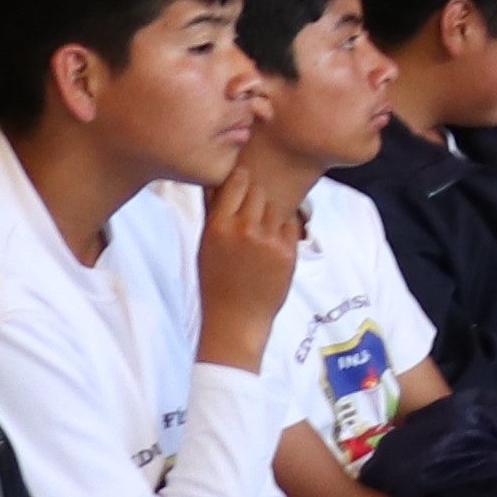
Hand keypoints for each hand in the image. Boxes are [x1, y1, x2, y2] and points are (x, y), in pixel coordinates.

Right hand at [197, 174, 308, 353]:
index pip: (236, 180)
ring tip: (260, 231)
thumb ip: (214, 211)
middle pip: (258, 190)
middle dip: (255, 196)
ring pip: (275, 206)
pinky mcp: (288, 252)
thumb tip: (216, 179)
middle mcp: (244, 229)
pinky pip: (291, 224)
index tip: (241, 179)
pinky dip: (283, 228)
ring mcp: (268, 241)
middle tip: (252, 209)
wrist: (236, 318)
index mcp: (218, 226)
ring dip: (269, 213)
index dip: (240, 178)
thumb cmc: (216, 281)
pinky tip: (272, 243)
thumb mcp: (205, 244)